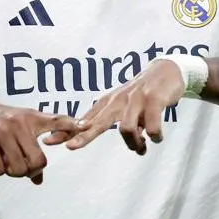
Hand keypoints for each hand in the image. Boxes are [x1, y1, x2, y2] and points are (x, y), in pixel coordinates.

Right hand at [0, 95, 80, 183]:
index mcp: (31, 118)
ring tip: (6, 162)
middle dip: (30, 171)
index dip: (72, 125)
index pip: (57, 120)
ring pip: (18, 168)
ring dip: (13, 172)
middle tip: (21, 167)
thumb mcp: (19, 124)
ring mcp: (1, 131)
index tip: (87, 127)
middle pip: (37, 161)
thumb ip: (32, 148)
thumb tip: (38, 180)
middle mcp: (19, 123)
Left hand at [59, 59, 185, 153]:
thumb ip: (110, 122)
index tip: (51, 141)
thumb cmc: (142, 93)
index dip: (67, 132)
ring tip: (142, 147)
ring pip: (126, 129)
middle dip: (84, 136)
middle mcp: (119, 100)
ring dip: (134, 144)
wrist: (167, 70)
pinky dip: (154, 136)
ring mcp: (136, 99)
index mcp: (109, 103)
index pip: (85, 120)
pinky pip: (151, 126)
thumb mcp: (122, 104)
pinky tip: (156, 137)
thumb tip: (94, 137)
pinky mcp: (153, 100)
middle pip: (98, 122)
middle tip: (71, 148)